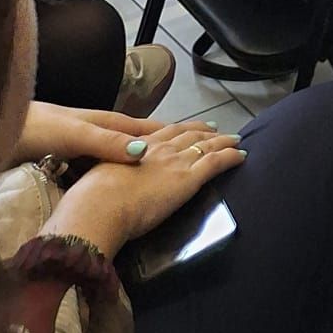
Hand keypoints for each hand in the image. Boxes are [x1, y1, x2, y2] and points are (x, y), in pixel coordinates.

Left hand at [12, 102, 217, 169]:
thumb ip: (107, 144)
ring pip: (117, 151)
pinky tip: (114, 177)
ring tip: (157, 166)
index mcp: (104, 122)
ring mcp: (80, 141)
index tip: (197, 137)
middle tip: (186, 150)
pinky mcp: (64, 155)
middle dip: (160, 144)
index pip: (146, 129)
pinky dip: (113, 168)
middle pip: (135, 138)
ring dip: (136, 158)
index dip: (171, 133)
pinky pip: (99, 163)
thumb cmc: (36, 127)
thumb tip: (146, 152)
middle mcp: (96, 129)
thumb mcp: (74, 134)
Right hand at [43, 123, 245, 260]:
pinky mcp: (188, 178)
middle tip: (216, 129)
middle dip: (203, 131)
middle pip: (188, 134)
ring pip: (206, 144)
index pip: (164, 133)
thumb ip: (108, 177)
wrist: (99, 206)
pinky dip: (232, 156)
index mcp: (136, 147)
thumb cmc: (89, 199)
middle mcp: (159, 148)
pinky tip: (242, 154)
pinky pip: (217, 162)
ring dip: (222, 140)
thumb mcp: (97, 179)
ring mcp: (175, 161)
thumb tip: (104, 187)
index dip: (179, 129)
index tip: (188, 126)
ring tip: (234, 139)